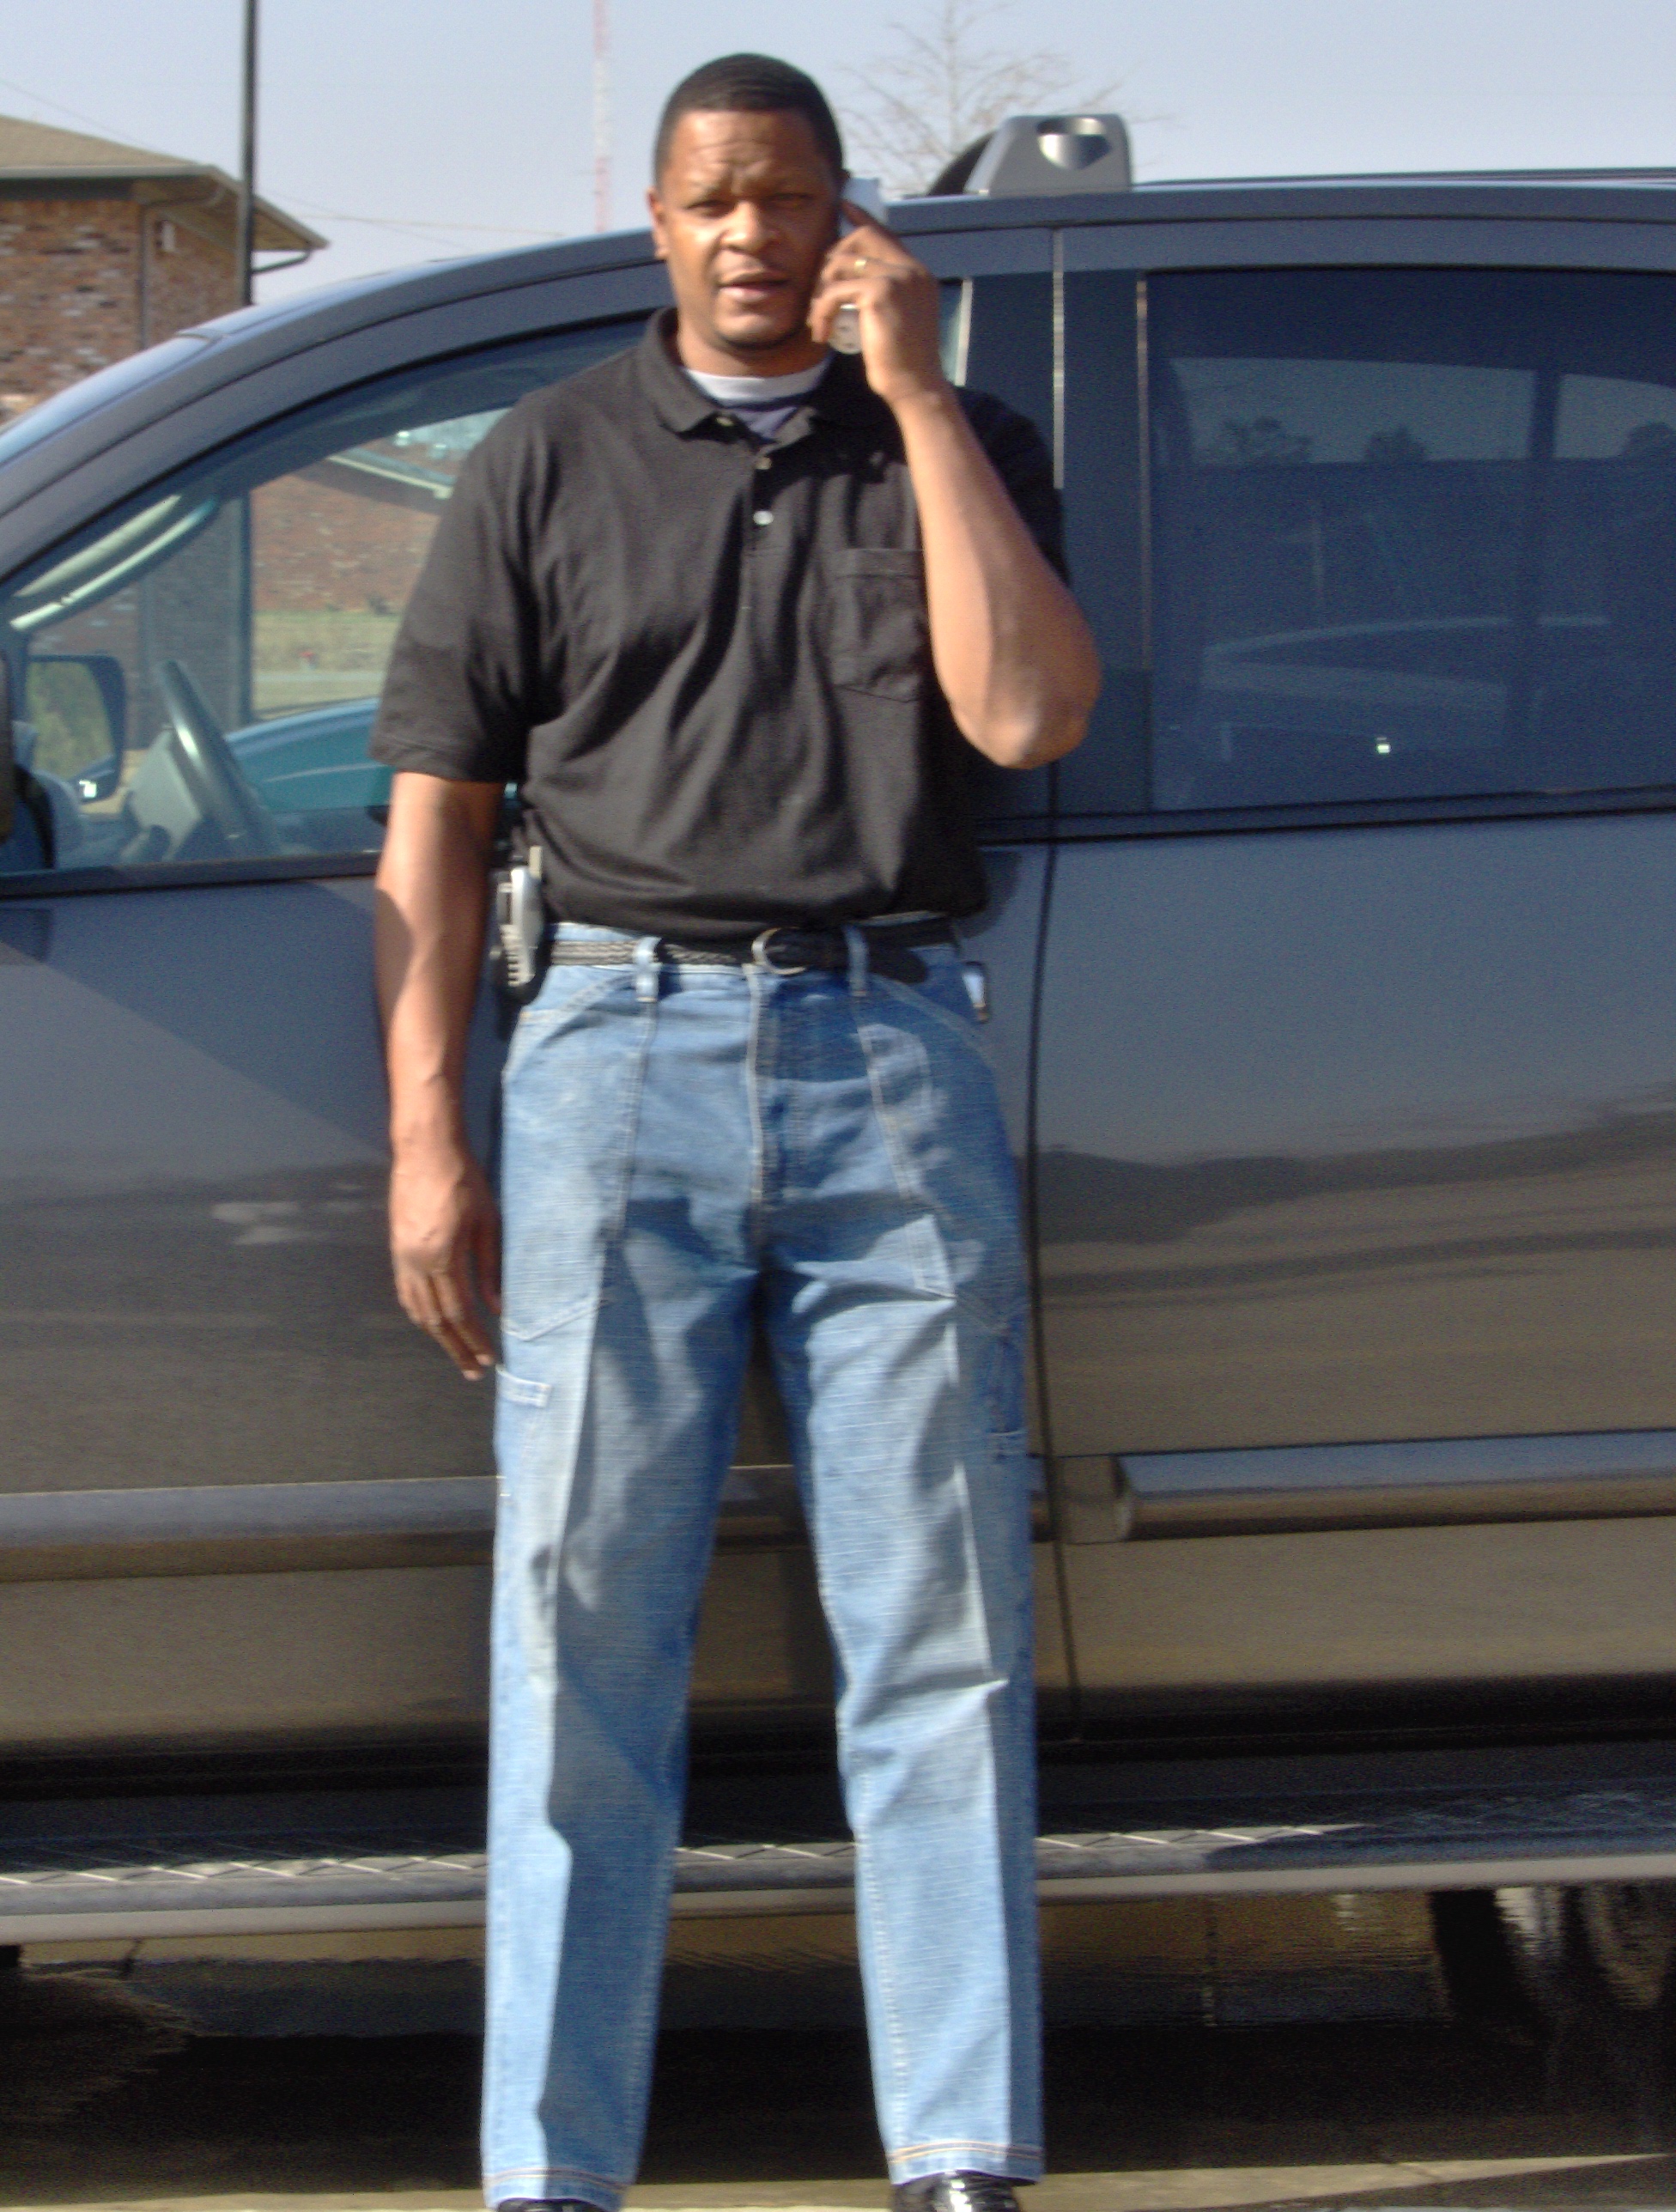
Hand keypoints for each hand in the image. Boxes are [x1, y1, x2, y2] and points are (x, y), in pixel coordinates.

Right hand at [389, 1140, 500, 1379]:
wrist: (425, 1150)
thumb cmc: (464, 1180)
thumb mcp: (488, 1222)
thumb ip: (490, 1267)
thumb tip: (497, 1307)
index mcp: (442, 1255)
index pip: (460, 1311)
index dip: (474, 1338)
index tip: (488, 1357)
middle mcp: (416, 1262)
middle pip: (436, 1318)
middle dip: (455, 1347)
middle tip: (472, 1370)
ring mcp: (401, 1256)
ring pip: (416, 1309)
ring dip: (436, 1335)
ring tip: (455, 1353)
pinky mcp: (396, 1248)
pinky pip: (405, 1292)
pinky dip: (419, 1313)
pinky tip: (431, 1323)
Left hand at [809, 205, 946, 410]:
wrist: (915, 385)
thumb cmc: (904, 364)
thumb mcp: (898, 321)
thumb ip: (886, 296)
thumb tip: (855, 288)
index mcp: (918, 274)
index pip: (886, 234)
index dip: (862, 219)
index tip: (844, 207)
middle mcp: (911, 269)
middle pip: (859, 238)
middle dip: (830, 258)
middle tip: (818, 292)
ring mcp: (897, 277)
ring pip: (841, 263)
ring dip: (820, 291)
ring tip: (817, 319)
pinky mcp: (879, 292)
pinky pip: (834, 291)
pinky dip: (821, 311)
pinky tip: (821, 333)